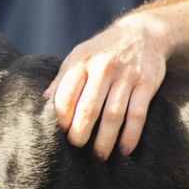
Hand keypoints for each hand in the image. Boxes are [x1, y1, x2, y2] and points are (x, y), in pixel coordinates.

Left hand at [42, 15, 169, 158]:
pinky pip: (137, 114)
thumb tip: (42, 102)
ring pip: (113, 114)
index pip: (66, 95)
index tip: (61, 133)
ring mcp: (126, 77)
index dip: (62, 118)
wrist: (142, 33)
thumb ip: (62, 79)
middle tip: (77, 147)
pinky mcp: (146, 84)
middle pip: (89, 108)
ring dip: (105, 139)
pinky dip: (131, 135)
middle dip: (81, 132)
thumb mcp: (79, 55)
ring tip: (99, 155)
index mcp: (81, 62)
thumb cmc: (103, 50)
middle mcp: (103, 68)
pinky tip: (124, 149)